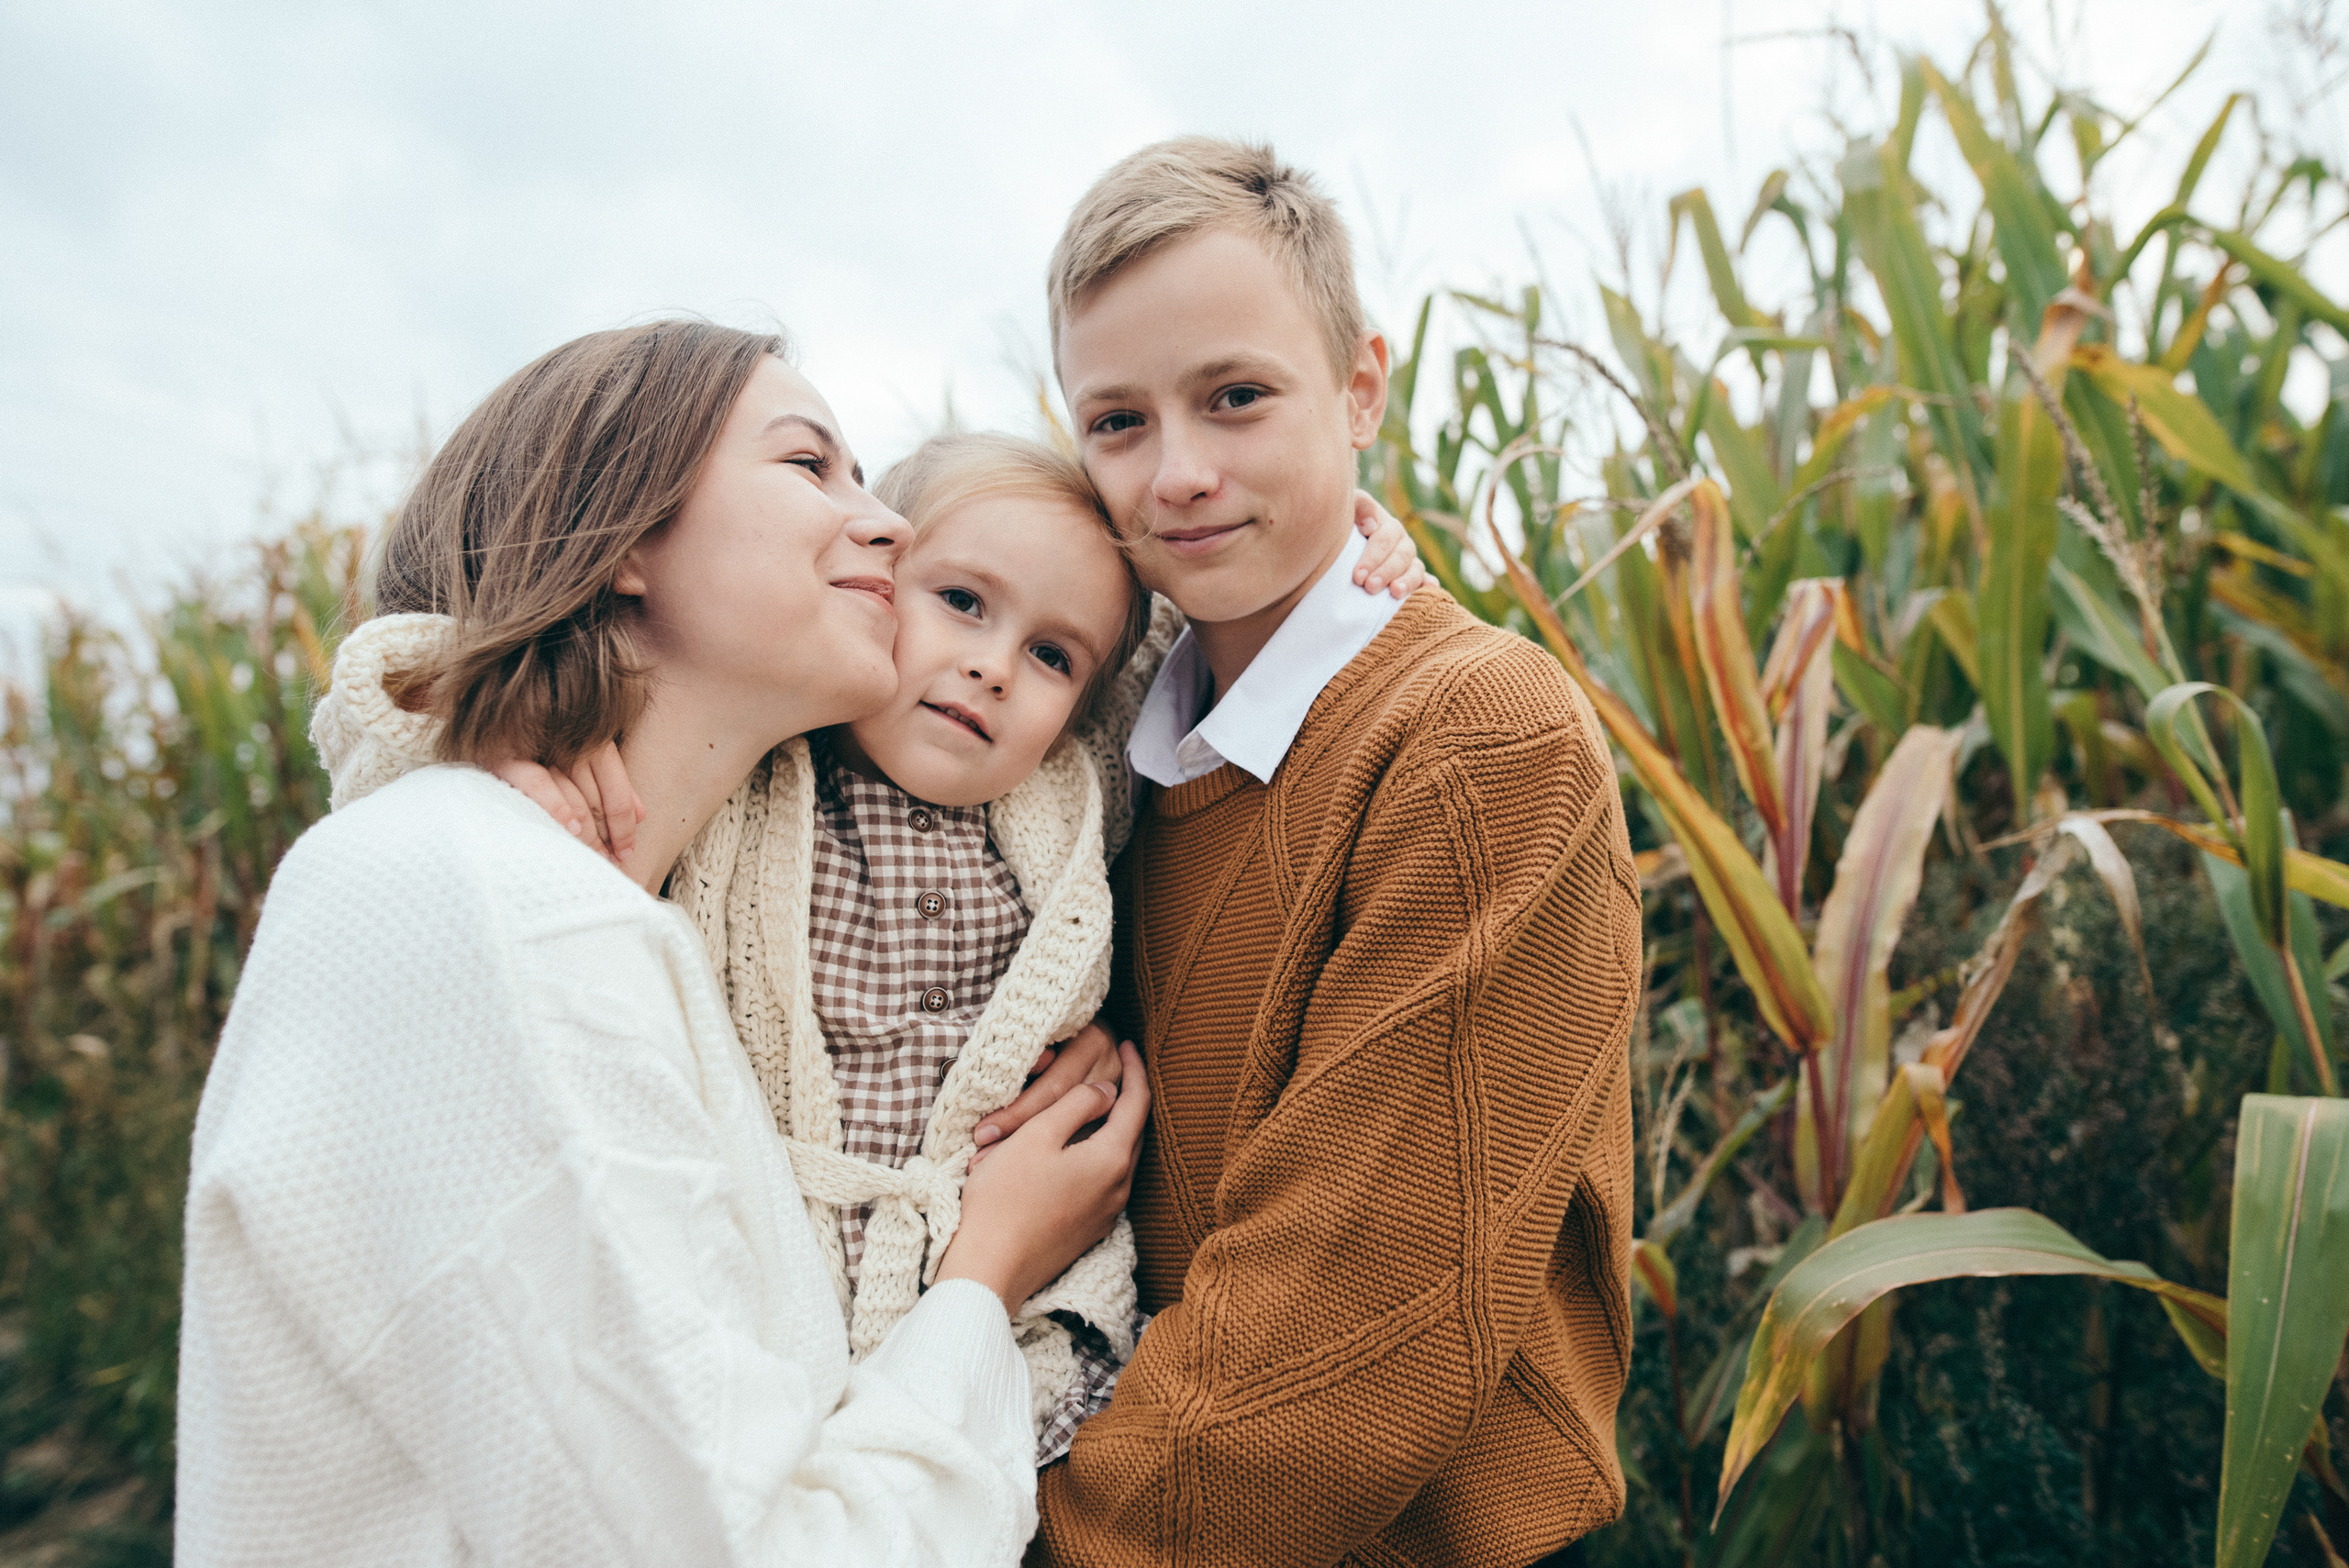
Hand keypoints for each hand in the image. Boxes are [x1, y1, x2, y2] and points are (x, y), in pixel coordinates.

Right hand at [488, 742, 645, 864]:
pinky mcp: (505, 755)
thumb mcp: (580, 760)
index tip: (628, 851)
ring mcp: (537, 747)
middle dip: (606, 835)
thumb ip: (613, 784)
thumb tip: (642, 815)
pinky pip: (538, 781)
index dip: (624, 825)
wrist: (485, 718)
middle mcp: (568, 742)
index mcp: (592, 741)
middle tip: (610, 863)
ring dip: (586, 832)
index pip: (616, 790)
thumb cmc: (536, 748)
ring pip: (573, 795)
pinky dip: (557, 805)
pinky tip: (569, 830)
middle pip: (597, 798)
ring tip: (593, 857)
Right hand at [937, 1042, 1148, 1310]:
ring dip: (1109, 1130)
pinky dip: (1096, 1157)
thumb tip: (1106, 1091)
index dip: (1136, 1070)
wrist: (990, 1269)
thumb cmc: (1006, 1197)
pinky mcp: (1088, 1232)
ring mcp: (1106, 1214)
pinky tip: (1073, 1151)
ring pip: (1119, 1159)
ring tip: (1091, 1106)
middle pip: (1134, 1132)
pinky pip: (1103, 1182)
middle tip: (1116, 1070)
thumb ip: (1077, 1104)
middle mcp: (1119, 1189)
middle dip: (1127, 1099)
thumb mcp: (1038, 1135)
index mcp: (1112, 1159)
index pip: (1138, 1103)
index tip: (1130, 1045)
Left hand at [1353, 491, 1427, 599]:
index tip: (1358, 576)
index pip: (1385, 539)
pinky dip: (1428, 586)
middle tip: (1370, 587)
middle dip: (1386, 572)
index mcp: (1387, 526)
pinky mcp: (1413, 579)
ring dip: (1408, 581)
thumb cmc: (1343, 529)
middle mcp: (1402, 543)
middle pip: (1401, 556)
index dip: (1373, 558)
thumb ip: (1360, 507)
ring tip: (1395, 592)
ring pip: (1416, 569)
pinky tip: (1429, 589)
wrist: (1342, 550)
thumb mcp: (1349, 510)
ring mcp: (1409, 562)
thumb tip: (1371, 526)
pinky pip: (1425, 582)